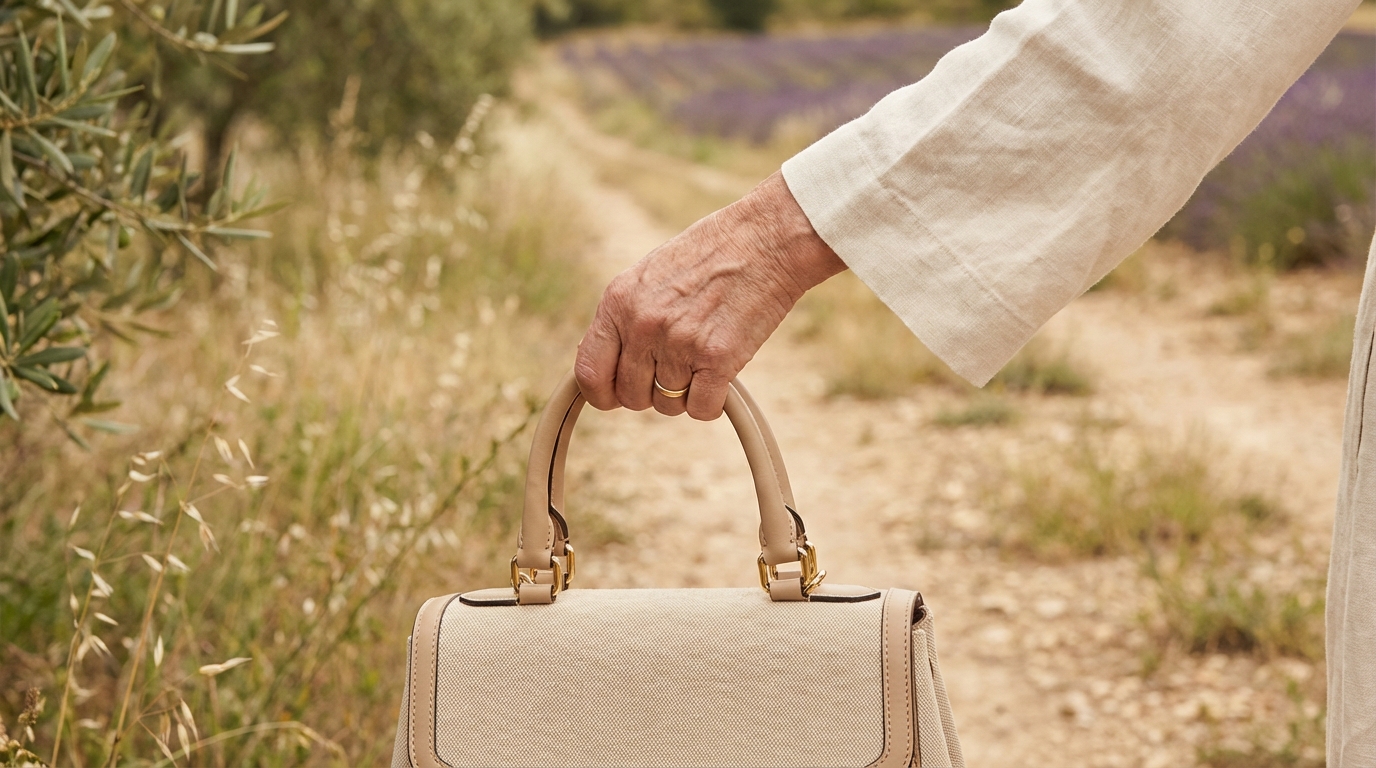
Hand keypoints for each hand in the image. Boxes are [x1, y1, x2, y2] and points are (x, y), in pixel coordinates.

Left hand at [575, 171, 844, 419]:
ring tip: (704, 358)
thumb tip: (605, 364)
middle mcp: (643, 325)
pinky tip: (723, 376)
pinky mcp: (718, 358)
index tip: (618, 397)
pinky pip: (703, 409)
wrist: (766, 238)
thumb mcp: (649, 275)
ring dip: (687, 393)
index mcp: (618, 302)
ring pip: (669, 405)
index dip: (604, 395)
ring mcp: (680, 343)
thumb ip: (624, 317)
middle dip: (652, 392)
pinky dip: (714, 402)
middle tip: (677, 369)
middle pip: (632, 396)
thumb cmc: (710, 254)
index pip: (589, 374)